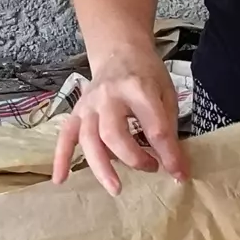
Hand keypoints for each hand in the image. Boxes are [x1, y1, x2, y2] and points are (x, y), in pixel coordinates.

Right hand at [55, 51, 188, 194]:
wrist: (119, 51)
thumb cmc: (147, 75)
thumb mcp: (166, 94)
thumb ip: (169, 129)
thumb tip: (177, 168)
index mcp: (138, 89)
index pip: (154, 127)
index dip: (168, 154)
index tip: (179, 174)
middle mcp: (109, 96)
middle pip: (114, 134)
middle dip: (133, 158)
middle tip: (151, 169)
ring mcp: (89, 104)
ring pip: (89, 139)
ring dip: (101, 167)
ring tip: (116, 188)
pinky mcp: (77, 111)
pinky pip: (65, 137)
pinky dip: (61, 158)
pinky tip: (60, 180)